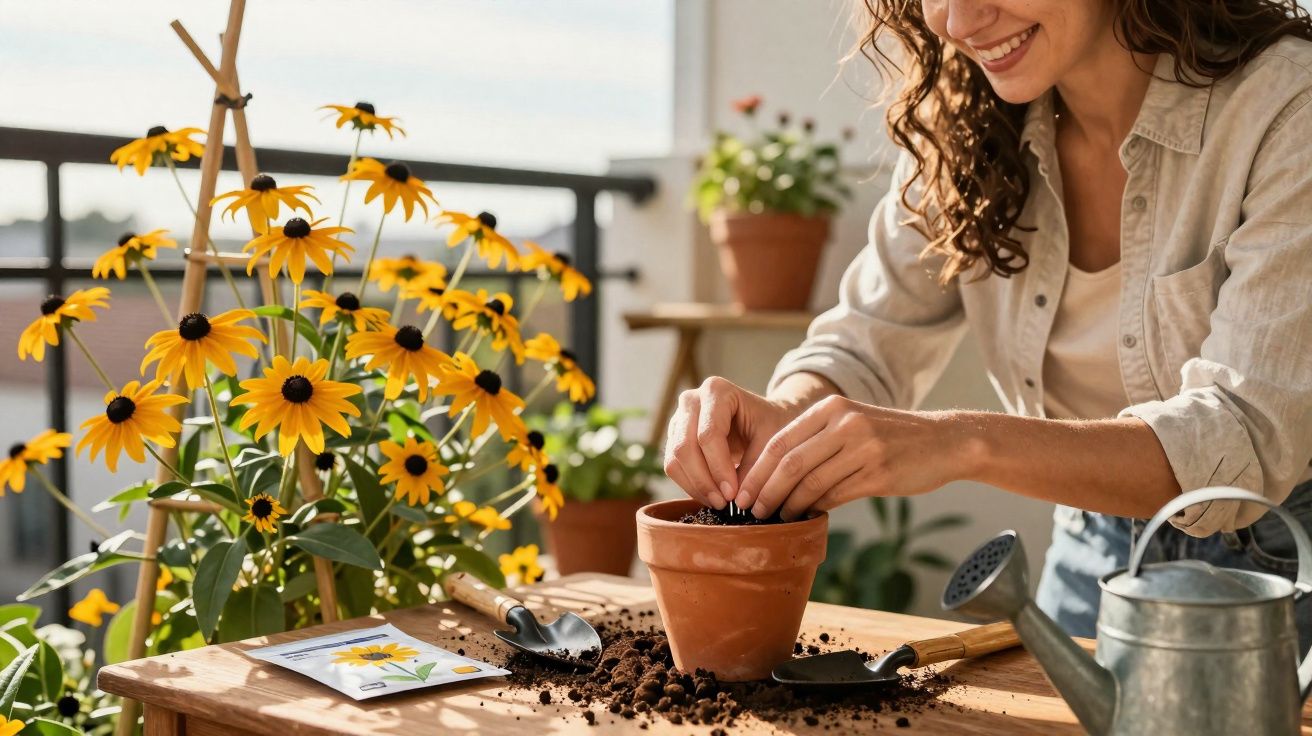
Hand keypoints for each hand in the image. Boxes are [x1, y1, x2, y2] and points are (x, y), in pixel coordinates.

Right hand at [663, 377, 797, 508]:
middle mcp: (691, 400)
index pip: (708, 434)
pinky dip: (690, 485)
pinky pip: (673, 466)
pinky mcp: (674, 437)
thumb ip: (756, 467)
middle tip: (724, 503)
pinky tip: (711, 496)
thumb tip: (738, 500)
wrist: (764, 419)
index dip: (719, 468)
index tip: (734, 494)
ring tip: (719, 503)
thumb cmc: (771, 425)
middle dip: (704, 480)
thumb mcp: (773, 441)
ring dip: (695, 486)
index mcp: (717, 390)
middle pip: (685, 447)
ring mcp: (678, 418)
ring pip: (674, 459)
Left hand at [735, 396, 963, 520]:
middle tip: (752, 510)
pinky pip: (837, 495)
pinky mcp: (880, 473)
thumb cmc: (891, 437)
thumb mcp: (853, 423)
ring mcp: (864, 448)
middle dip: (766, 490)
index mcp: (832, 408)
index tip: (742, 491)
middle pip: (791, 463)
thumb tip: (775, 476)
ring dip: (789, 505)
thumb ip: (817, 441)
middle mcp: (846, 423)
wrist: (945, 442)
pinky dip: (816, 508)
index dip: (757, 469)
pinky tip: (807, 516)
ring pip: (811, 482)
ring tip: (776, 518)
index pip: (782, 441)